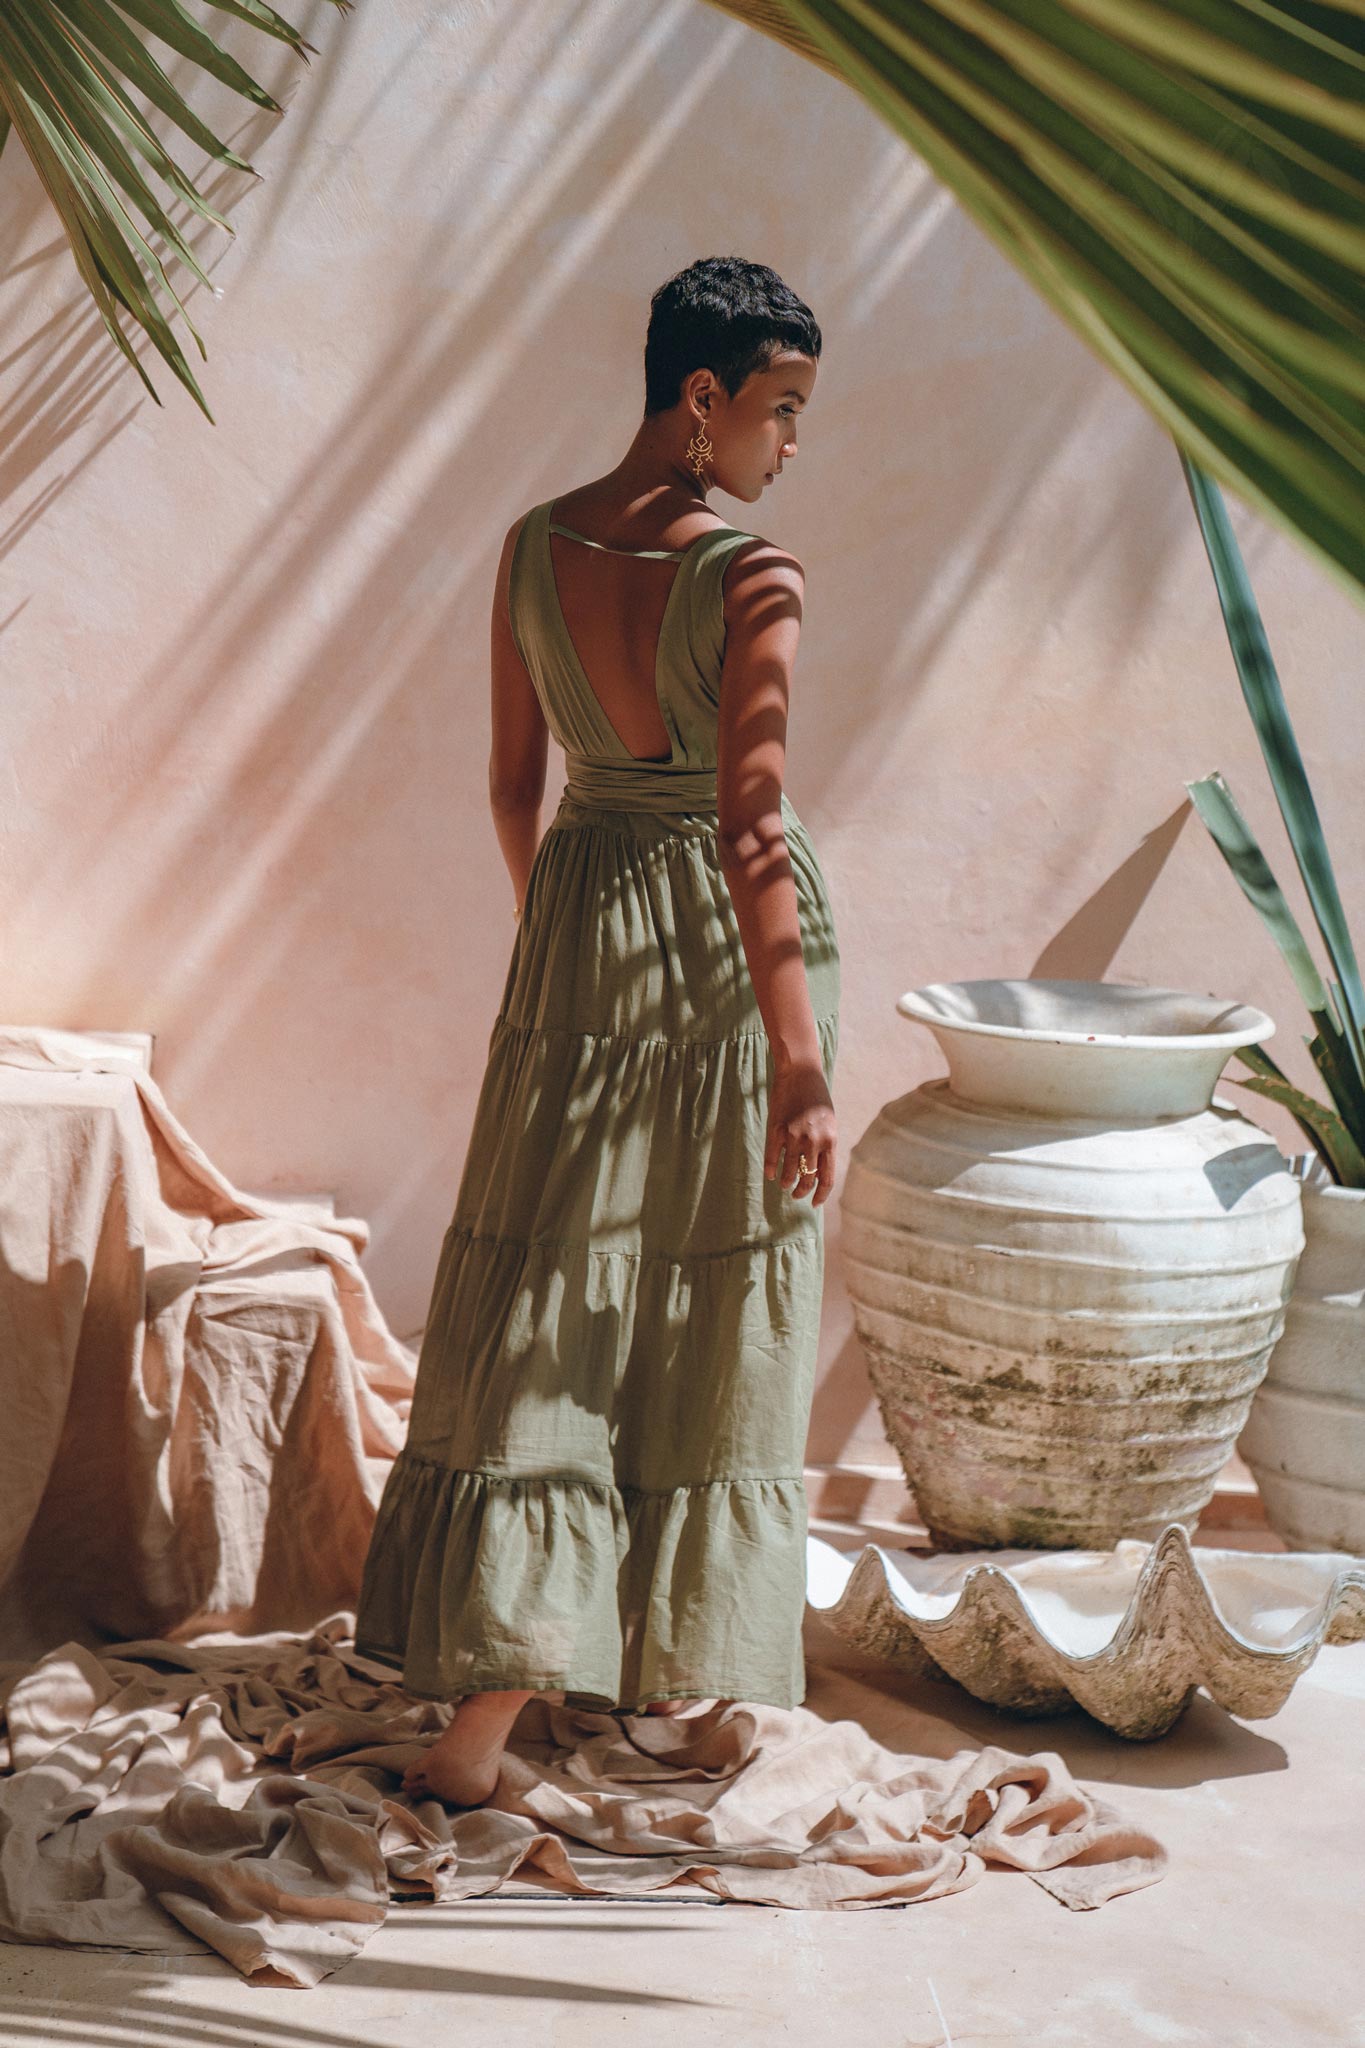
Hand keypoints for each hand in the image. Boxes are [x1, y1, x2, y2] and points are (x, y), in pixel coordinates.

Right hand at [764, 1058, 836, 1206]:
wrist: (800, 1072)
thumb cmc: (817, 1097)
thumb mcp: (829, 1123)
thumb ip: (825, 1145)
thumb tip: (819, 1172)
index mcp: (831, 1140)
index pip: (827, 1178)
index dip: (821, 1195)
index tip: (815, 1203)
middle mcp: (814, 1141)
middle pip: (808, 1179)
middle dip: (802, 1192)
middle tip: (797, 1194)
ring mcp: (794, 1137)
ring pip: (789, 1172)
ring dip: (786, 1182)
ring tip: (785, 1184)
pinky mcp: (776, 1130)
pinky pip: (772, 1159)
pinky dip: (771, 1170)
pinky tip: (770, 1175)